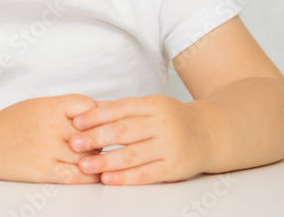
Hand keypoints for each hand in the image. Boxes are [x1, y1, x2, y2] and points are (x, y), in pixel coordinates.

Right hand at [0, 94, 103, 183]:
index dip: (98, 115)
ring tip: (90, 155)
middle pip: (92, 133)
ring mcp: (48, 149)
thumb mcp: (42, 105)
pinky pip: (78, 175)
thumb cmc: (16, 122)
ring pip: (88, 155)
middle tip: (97, 140)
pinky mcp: (45, 170)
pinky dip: (90, 175)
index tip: (97, 121)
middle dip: (99, 138)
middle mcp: (51, 126)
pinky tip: (90, 171)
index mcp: (51, 106)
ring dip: (94, 157)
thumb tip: (103, 110)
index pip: (89, 107)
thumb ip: (69, 108)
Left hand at [69, 94, 213, 184]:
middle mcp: (162, 124)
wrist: (209, 134)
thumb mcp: (151, 105)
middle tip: (74, 143)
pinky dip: (125, 178)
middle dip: (96, 138)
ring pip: (133, 155)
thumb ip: (122, 109)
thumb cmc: (172, 118)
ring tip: (85, 165)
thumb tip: (88, 110)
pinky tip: (108, 179)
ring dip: (106, 161)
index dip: (96, 116)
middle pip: (124, 131)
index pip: (119, 109)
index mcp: (153, 105)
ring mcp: (169, 147)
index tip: (76, 123)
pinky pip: (146, 174)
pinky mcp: (174, 168)